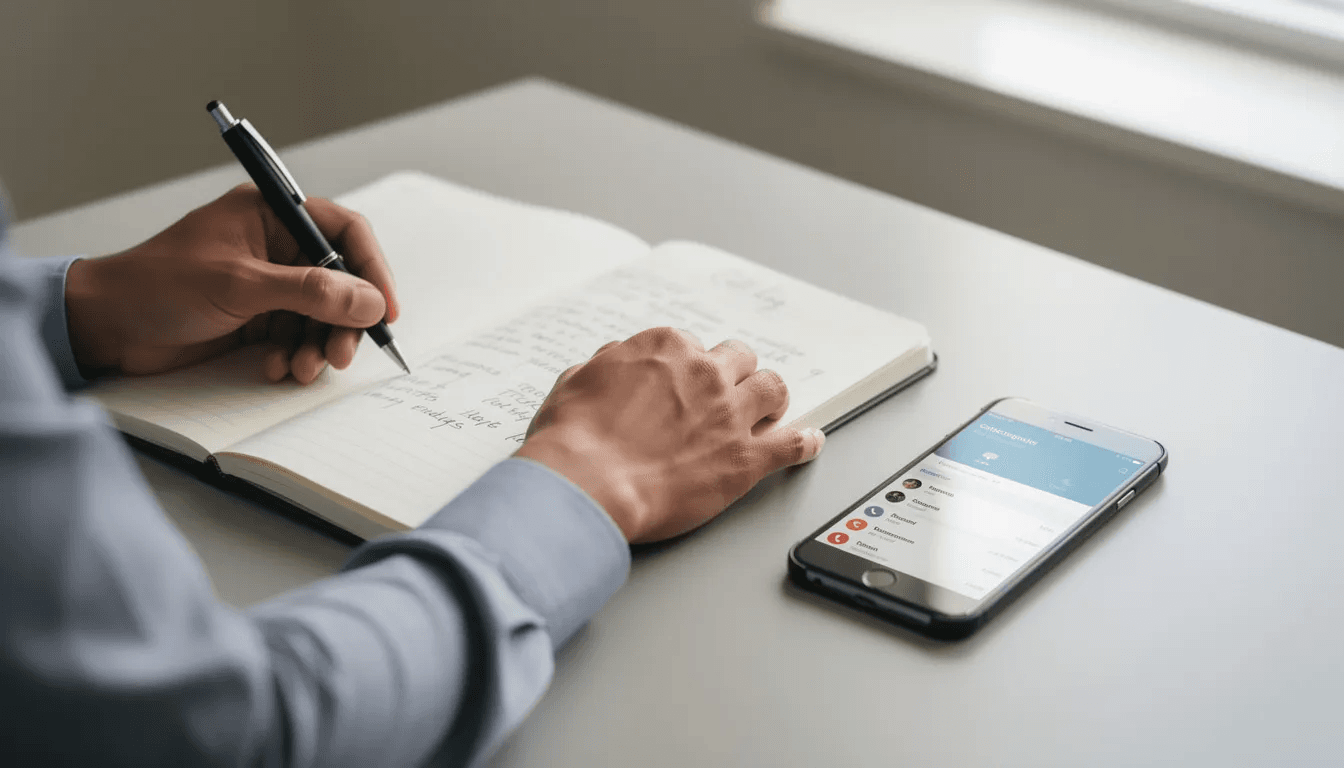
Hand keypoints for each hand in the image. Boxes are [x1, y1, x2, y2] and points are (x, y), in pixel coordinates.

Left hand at [64, 184, 399, 382]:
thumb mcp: (239, 285)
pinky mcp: (257, 319)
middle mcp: (276, 247)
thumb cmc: (156, 285)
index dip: (371, 270)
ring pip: (322, 316)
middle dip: (344, 321)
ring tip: (302, 368)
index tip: (385, 309)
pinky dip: (294, 356)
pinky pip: (298, 338)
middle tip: (340, 353)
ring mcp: (268, 285)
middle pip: (341, 282)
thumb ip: (310, 291)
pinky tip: (274, 367)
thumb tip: (369, 300)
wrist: (105, 326)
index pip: (345, 233)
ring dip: (318, 345)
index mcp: (271, 215)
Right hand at [516, 329, 825, 543]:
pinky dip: (804, 442)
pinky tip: (810, 442)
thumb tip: (617, 362)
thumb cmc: (573, 438)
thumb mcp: (576, 381)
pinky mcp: (745, 459)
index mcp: (667, 348)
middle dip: (733, 375)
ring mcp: (731, 414)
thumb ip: (607, 366)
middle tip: (726, 394)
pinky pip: (792, 443)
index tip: (682, 385)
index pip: (692, 346)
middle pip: (739, 360)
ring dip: (769, 399)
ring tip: (767, 411)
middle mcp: (705, 373)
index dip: (687, 370)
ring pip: (772, 389)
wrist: (586, 484)